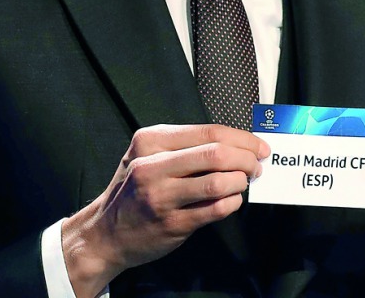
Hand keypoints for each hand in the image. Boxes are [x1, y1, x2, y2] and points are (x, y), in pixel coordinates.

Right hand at [61, 124, 268, 297]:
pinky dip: (232, 203)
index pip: (208, 132)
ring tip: (244, 182)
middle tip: (257, 164)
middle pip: (216, 154)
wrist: (106, 232)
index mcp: (150, 141)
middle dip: (246, 158)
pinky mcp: (171, 223)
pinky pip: (215, 209)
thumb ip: (184, 146)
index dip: (242, 138)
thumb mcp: (147, 155)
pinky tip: (232, 200)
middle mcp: (152, 166)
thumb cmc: (134, 188)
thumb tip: (235, 143)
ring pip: (218, 182)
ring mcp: (161, 197)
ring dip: (241, 182)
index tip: (258, 145)